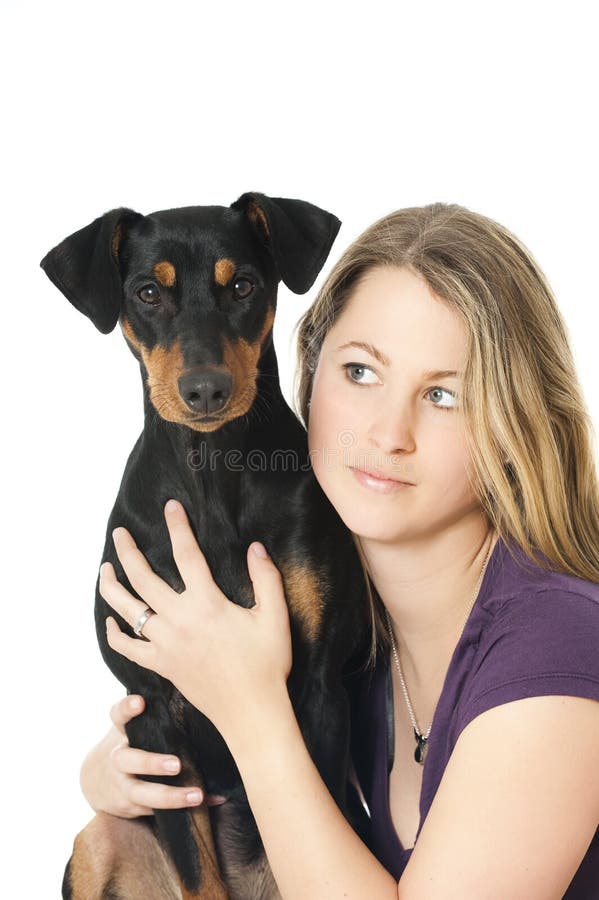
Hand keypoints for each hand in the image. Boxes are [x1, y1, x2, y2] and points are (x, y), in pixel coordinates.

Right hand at [79, 694, 226, 817]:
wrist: (96, 781)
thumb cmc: (131, 743)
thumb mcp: (133, 726)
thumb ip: (155, 714)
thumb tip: (198, 698)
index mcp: (120, 732)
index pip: (118, 715)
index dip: (127, 708)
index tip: (140, 702)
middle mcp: (117, 758)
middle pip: (128, 760)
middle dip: (151, 763)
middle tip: (176, 765)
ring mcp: (121, 785)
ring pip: (140, 793)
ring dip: (169, 796)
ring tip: (196, 795)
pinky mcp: (130, 806)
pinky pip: (155, 811)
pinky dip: (183, 809)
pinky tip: (206, 803)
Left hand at [100, 499, 292, 743]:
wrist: (252, 713)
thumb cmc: (267, 664)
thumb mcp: (274, 617)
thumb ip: (266, 578)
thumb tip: (255, 547)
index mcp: (207, 604)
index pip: (186, 554)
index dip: (178, 527)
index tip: (170, 507)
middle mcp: (179, 620)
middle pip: (142, 578)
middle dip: (127, 551)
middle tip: (119, 532)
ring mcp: (166, 644)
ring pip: (128, 610)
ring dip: (111, 587)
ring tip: (104, 569)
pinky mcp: (161, 665)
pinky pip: (128, 648)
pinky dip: (115, 633)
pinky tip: (112, 621)